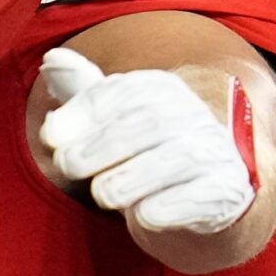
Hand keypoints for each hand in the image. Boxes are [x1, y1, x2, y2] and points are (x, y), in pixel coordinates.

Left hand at [37, 48, 255, 234]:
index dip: (84, 111)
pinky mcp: (225, 191)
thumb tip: (52, 60)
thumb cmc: (143, 150)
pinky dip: (166, 207)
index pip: (125, 91)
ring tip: (101, 194)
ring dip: (129, 179)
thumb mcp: (112, 119)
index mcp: (163, 90)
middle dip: (100, 145)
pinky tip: (142, 215)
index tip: (50, 135)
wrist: (202, 192)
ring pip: (176, 159)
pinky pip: (198, 198)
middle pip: (148, 123)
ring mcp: (214, 152)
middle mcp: (193, 115)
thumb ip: (83, 91)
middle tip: (66, 165)